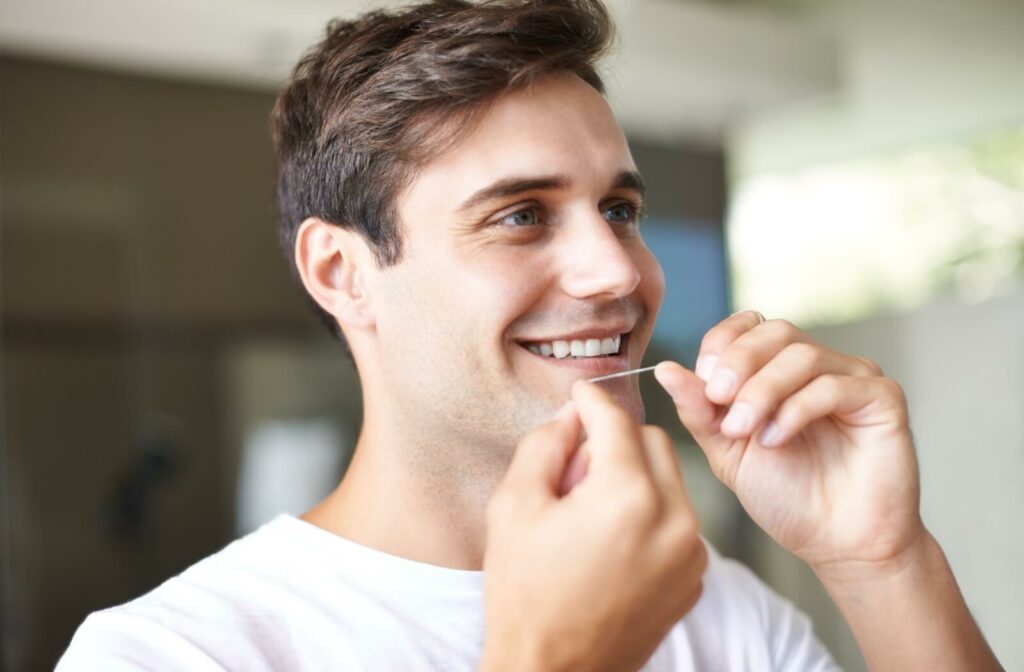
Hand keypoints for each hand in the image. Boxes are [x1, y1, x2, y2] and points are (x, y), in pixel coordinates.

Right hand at [480, 381, 705, 671]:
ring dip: (636, 474)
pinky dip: (651, 512)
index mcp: (628, 496)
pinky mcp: (693, 577)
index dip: (592, 401)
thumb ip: (545, 444)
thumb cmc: (525, 593)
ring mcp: (690, 552)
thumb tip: (571, 415)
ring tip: (592, 508)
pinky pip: (678, 519)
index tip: (579, 394)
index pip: (617, 421)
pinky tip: (612, 539)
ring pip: (671, 478)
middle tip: (576, 467)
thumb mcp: (514, 505)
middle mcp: (673, 519)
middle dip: (616, 439)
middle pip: (654, 441)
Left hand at [654, 311, 924, 574]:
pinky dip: (796, 408)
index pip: (748, 326)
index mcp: (778, 370)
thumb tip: (665, 369)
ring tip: (744, 431)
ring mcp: (853, 378)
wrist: (838, 546)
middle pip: (775, 332)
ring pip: (802, 355)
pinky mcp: (882, 398)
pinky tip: (776, 439)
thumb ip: (699, 410)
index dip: (721, 344)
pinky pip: (835, 385)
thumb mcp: (727, 450)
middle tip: (719, 399)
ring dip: (762, 390)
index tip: (703, 381)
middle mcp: (818, 366)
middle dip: (738, 363)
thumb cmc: (787, 498)